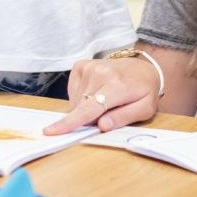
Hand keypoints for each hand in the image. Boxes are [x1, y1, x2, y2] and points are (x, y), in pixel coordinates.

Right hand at [42, 57, 159, 135]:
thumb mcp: (144, 109)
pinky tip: (97, 91)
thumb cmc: (144, 91)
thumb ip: (124, 118)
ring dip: (86, 107)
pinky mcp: (81, 65)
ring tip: (105, 99)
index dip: (70, 122)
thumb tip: (101, 125)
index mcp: (117, 86)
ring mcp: (89, 67)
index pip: (89, 109)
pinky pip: (73, 91)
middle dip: (90, 118)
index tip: (51, 131)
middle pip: (81, 108)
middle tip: (109, 112)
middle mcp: (100, 73)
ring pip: (76, 101)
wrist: (144, 67)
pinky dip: (82, 97)